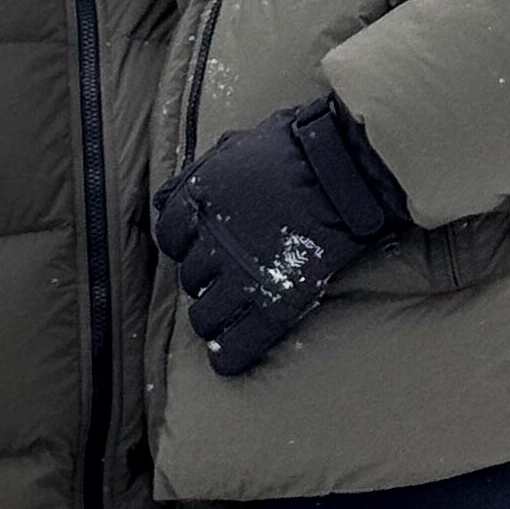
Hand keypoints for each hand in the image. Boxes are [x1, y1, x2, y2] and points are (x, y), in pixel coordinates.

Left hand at [154, 95, 408, 376]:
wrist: (341, 168)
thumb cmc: (295, 146)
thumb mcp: (234, 147)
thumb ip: (201, 175)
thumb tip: (171, 198)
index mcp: (197, 202)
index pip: (168, 236)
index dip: (184, 244)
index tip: (199, 246)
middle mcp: (209, 242)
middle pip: (189, 277)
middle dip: (203, 279)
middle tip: (225, 278)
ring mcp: (240, 276)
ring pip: (204, 316)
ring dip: (212, 319)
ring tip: (227, 318)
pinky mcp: (274, 302)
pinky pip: (239, 343)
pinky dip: (229, 356)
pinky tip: (227, 362)